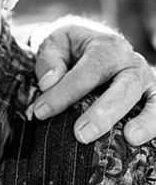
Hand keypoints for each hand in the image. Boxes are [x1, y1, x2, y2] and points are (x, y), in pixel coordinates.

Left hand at [28, 16, 155, 144]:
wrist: (90, 42)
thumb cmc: (70, 47)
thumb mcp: (54, 43)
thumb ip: (49, 60)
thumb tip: (47, 83)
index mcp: (106, 47)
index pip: (87, 73)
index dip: (64, 94)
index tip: (41, 111)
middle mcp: (132, 63)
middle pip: (125, 87)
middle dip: (103, 113)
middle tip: (81, 134)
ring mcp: (147, 81)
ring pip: (154, 100)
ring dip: (145, 120)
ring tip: (131, 138)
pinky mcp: (153, 97)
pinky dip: (154, 126)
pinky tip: (140, 141)